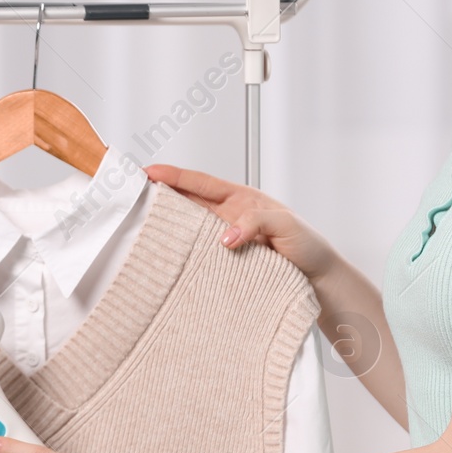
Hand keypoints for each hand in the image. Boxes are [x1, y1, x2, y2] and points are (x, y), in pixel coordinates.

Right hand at [145, 163, 338, 281]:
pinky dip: (182, 254)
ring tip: (141, 223)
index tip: (148, 172)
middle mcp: (228, 217)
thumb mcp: (285, 225)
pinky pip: (198, 255)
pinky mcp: (224, 264)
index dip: (174, 176)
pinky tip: (167, 257)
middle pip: (187, 202)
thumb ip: (256, 222)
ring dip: (168, 226)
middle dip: (160, 196)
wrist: (318, 280)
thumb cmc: (307, 246)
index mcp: (241, 199)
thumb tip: (224, 238)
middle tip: (133, 195)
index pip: (201, 183)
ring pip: (189, 229)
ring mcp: (224, 240)